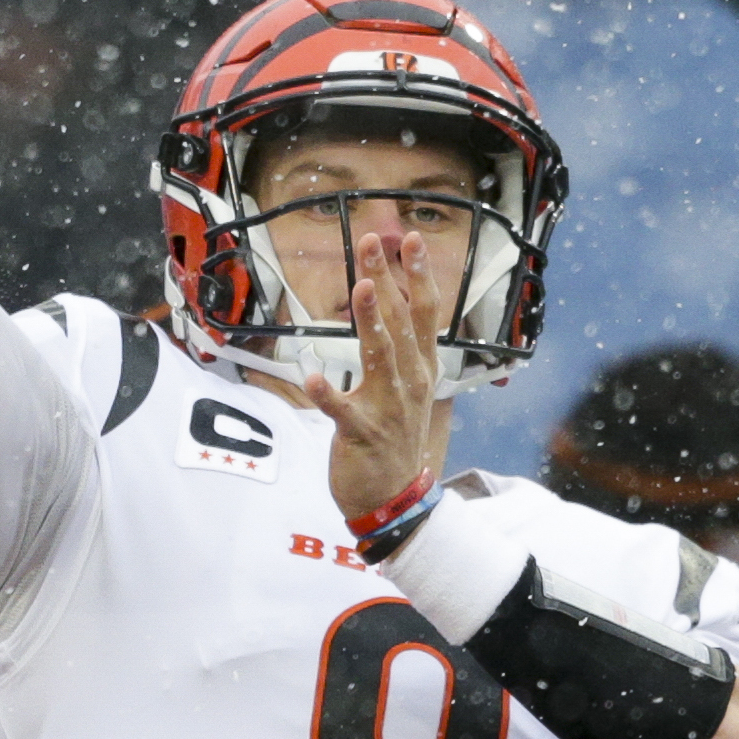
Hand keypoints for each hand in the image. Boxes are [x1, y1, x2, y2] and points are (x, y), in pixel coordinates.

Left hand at [306, 230, 443, 521]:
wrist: (395, 498)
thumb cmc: (394, 436)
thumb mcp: (409, 388)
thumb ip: (401, 348)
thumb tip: (391, 302)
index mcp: (422, 369)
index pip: (425, 314)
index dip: (418, 276)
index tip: (411, 240)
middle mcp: (410, 383)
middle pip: (401, 323)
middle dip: (388, 279)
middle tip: (373, 242)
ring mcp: (388, 408)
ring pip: (380, 357)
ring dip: (372, 321)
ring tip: (362, 288)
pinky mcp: (361, 433)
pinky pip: (342, 410)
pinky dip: (328, 395)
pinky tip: (312, 378)